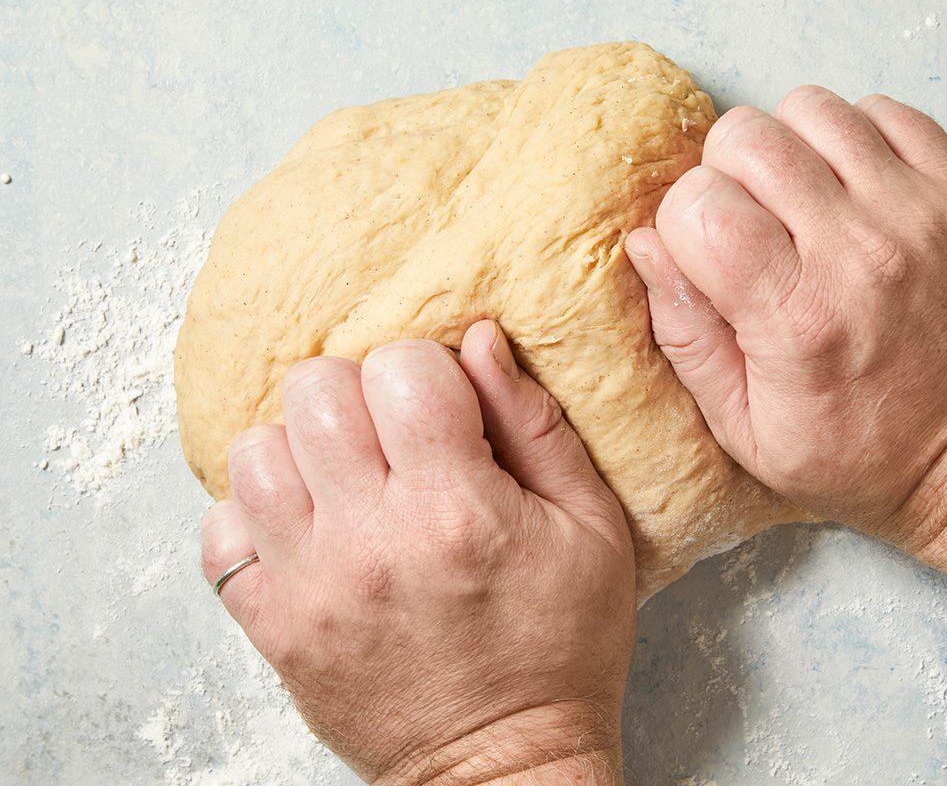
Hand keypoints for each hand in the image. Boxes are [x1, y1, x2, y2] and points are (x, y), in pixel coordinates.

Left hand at [200, 320, 634, 784]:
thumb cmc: (560, 648)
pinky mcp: (274, 626)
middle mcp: (371, 540)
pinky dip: (255, 515)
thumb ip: (535, 424)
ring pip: (254, 452)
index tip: (443, 405)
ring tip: (345, 479)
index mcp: (457, 508)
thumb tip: (479, 340)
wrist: (503, 767)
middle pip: (313, 390)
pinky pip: (219, 532)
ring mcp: (310, 586)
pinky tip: (307, 530)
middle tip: (390, 434)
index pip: (400, 367)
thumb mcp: (589, 527)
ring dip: (301, 449)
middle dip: (355, 392)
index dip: (425, 370)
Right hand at [626, 87, 946, 549]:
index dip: (683, 225)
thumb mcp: (749, 434)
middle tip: (749, 226)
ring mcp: (918, 213)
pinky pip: (887, 111)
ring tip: (800, 204)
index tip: (706, 260)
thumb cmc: (867, 459)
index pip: (698, 205)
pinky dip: (854, 137)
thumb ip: (687, 339)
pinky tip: (853, 190)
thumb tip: (645, 246)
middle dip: (724, 175)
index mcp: (796, 318)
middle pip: (747, 139)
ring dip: (788, 148)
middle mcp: (857, 251)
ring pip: (813, 109)